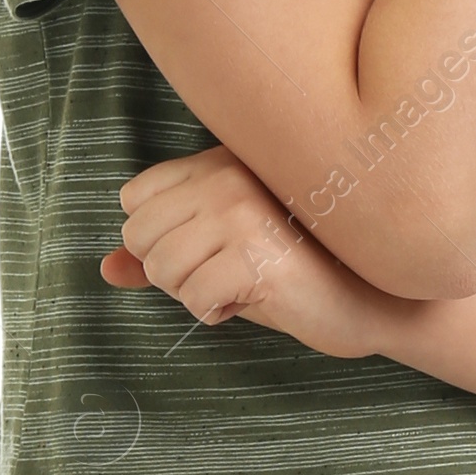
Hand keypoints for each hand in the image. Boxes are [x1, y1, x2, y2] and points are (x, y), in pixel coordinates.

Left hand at [103, 144, 383, 361]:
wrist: (370, 296)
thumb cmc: (292, 273)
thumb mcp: (220, 253)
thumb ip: (162, 254)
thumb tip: (105, 268)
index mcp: (218, 162)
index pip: (135, 196)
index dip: (157, 238)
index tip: (205, 248)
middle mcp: (227, 177)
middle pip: (140, 235)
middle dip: (171, 270)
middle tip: (224, 271)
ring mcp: (242, 214)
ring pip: (161, 268)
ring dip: (192, 293)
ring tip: (239, 283)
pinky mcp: (257, 258)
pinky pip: (194, 298)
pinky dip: (216, 313)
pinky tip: (255, 298)